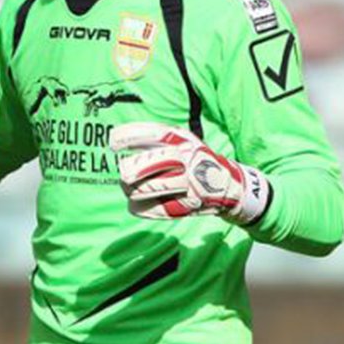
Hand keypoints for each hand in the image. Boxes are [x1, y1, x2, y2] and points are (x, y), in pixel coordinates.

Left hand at [110, 122, 269, 223]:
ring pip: (147, 189)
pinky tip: (135, 205)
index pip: (153, 134)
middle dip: (130, 170)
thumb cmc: (196, 159)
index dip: (130, 136)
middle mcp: (185, 160)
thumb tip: (118, 137)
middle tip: (124, 173)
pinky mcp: (186, 205)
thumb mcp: (182, 140)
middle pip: (148, 165)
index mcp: (183, 141)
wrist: (230, 185)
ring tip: (129, 190)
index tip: (113, 141)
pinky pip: (155, 209)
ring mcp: (187, 184)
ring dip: (133, 191)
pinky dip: (140, 208)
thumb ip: (155, 138)